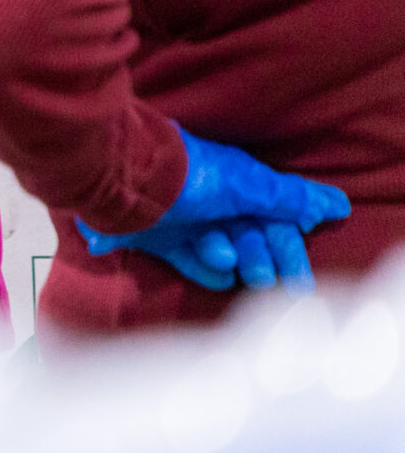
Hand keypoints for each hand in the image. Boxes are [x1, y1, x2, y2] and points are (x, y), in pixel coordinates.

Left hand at [78, 129, 347, 292]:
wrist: (121, 178)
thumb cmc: (188, 175)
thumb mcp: (246, 184)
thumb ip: (289, 198)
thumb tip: (336, 205)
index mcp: (238, 185)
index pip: (276, 224)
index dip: (289, 252)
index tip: (299, 283)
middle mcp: (215, 204)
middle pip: (253, 243)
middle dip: (262, 260)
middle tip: (261, 272)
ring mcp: (187, 223)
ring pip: (225, 255)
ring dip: (231, 260)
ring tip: (222, 251)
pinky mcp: (161, 240)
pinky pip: (193, 263)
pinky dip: (206, 269)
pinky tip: (212, 267)